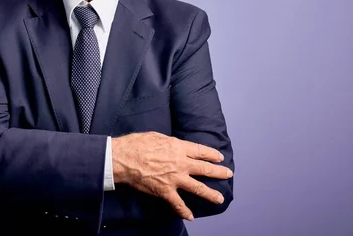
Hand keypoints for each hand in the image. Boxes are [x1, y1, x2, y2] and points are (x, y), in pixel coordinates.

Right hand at [111, 131, 232, 220]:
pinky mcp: (166, 191)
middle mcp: (181, 164)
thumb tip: (175, 146)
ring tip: (219, 198)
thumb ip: (170, 143)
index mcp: (179, 148)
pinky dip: (184, 211)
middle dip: (219, 172)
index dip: (212, 154)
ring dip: (210, 194)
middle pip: (205, 169)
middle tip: (228, 174)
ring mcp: (175, 179)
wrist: (125, 159)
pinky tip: (190, 216)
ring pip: (198, 188)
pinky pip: (178, 204)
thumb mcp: (157, 136)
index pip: (201, 151)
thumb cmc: (138, 144)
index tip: (219, 157)